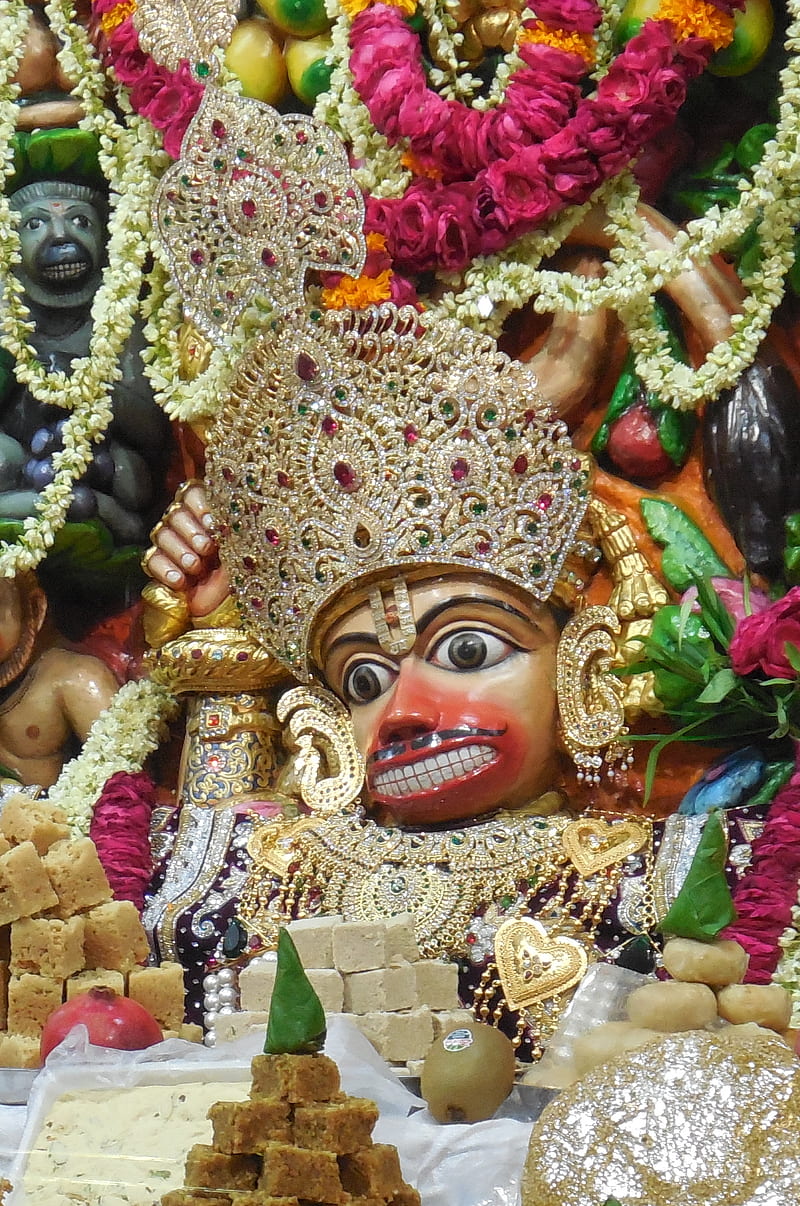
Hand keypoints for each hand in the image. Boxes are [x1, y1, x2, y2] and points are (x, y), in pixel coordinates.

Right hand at [143, 482, 230, 617]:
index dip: (199, 506)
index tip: (213, 524)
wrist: (230, 607)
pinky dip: (165, 569)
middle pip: (175, 513)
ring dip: (179, 550)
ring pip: (161, 534)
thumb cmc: (241, 574)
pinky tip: (180, 581)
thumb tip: (224, 513)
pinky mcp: (162, 567)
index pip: (192, 494)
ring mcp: (173, 545)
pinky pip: (151, 560)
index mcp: (209, 514)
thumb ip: (231, 529)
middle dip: (191, 531)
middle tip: (206, 548)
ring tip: (195, 567)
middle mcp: (188, 526)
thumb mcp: (243, 549)